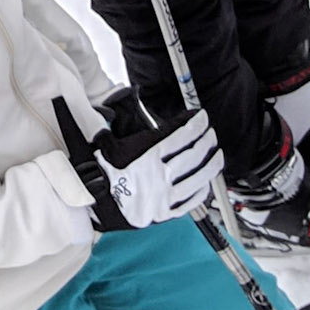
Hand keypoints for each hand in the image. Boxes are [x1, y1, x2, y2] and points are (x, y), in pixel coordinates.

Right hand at [92, 106, 221, 228]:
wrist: (93, 203)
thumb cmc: (98, 173)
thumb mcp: (102, 140)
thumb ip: (106, 119)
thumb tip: (93, 98)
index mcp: (147, 154)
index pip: (181, 133)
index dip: (195, 122)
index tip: (201, 116)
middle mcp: (160, 174)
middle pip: (194, 153)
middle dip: (206, 139)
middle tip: (211, 132)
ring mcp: (165, 194)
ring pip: (199, 177)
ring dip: (212, 163)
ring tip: (217, 154)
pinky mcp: (165, 211)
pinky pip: (192, 200)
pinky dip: (202, 188)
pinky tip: (206, 181)